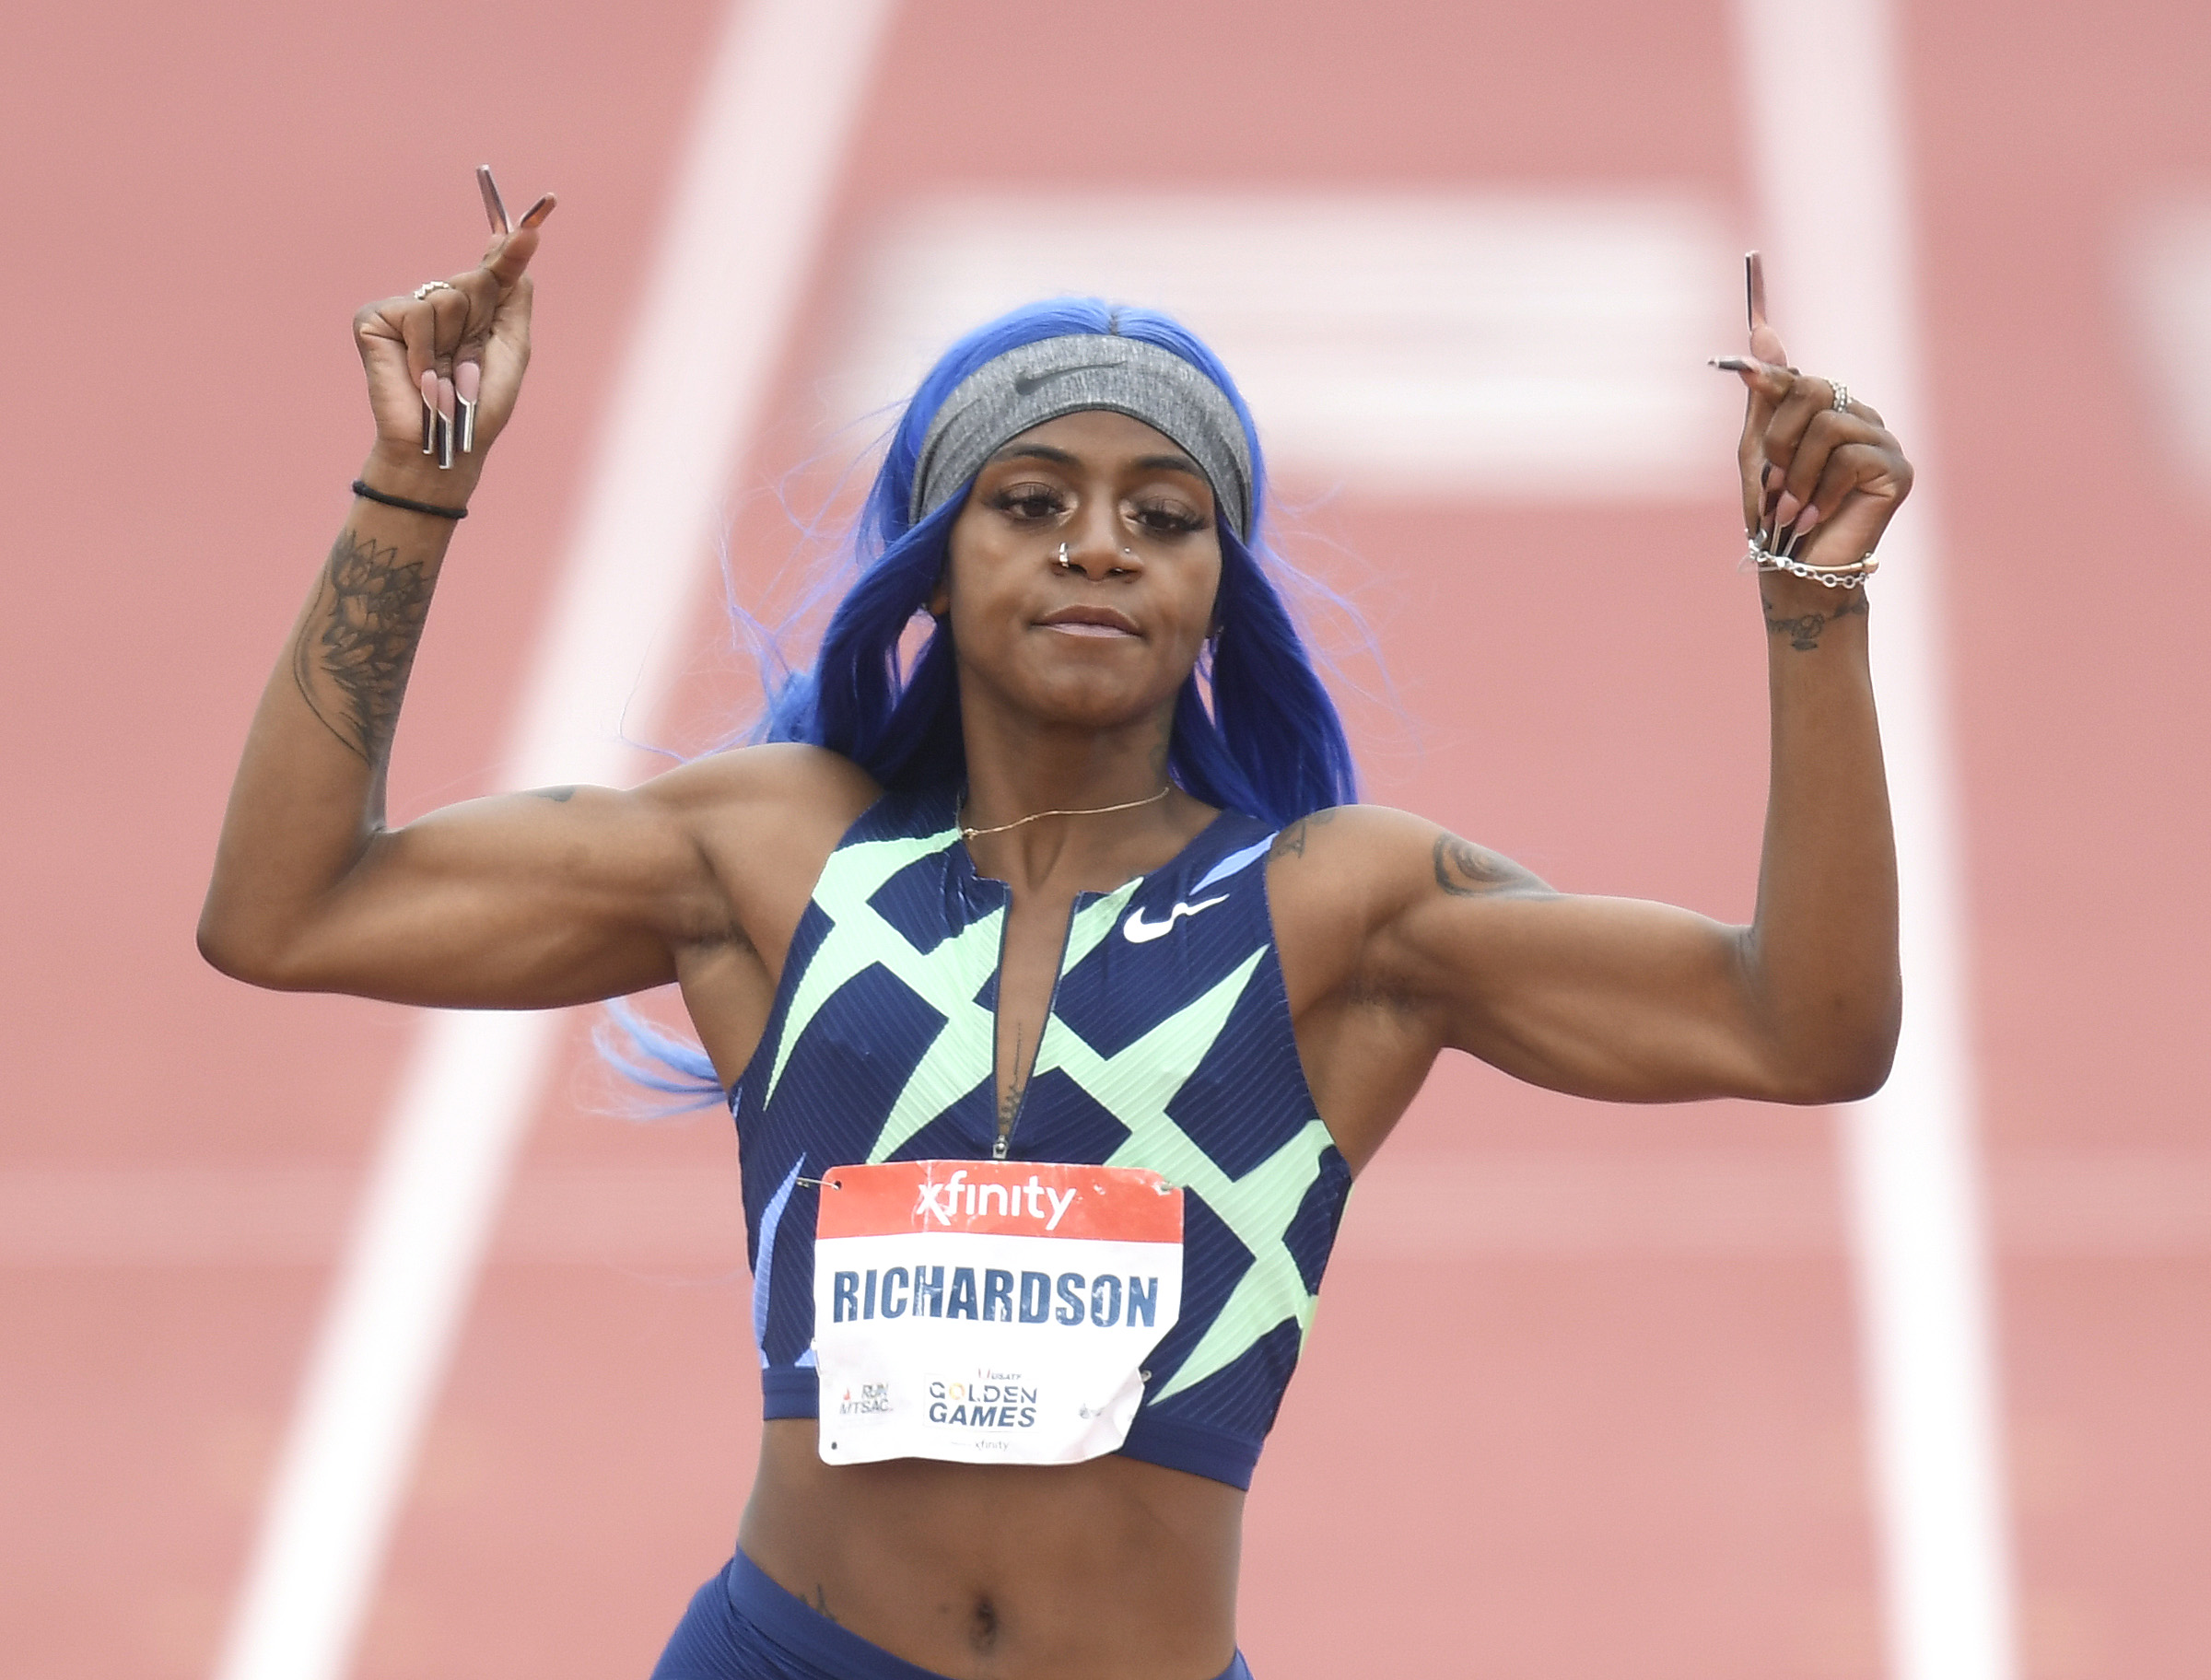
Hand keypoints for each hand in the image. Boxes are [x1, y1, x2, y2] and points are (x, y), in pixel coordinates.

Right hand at [352, 168, 553, 482]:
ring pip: (447, 297)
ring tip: (446, 377)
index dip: (517, 237)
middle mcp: (440, 300)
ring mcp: (406, 307)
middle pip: (477, 279)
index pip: (497, 263)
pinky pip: (417, 313)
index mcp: (476, 308)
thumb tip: (522, 238)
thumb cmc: (481, 406)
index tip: (549, 203)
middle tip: (470, 365)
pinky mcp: (375, 318)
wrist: (444, 443)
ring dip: (453, 346)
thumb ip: (514, 294)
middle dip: (480, 324)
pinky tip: (422, 376)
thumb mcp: (510, 346)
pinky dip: (426, 351)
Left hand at [1716, 252, 1912, 574]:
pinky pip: (1849, 454)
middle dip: (1778, 440)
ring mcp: (1881, 439)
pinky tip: (1823, 512)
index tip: (1750, 259)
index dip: (1766, 313)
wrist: (1796, 573)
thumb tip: (1759, 338)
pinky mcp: (1898, 468)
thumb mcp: (1759, 454)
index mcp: (1818, 411)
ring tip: (1796, 507)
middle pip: (1807, 388)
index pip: (1795, 363)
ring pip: (1825, 424)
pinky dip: (1824, 489)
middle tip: (1775, 486)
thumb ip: (1765, 399)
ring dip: (1796, 474)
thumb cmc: (1774, 519)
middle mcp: (1855, 415)